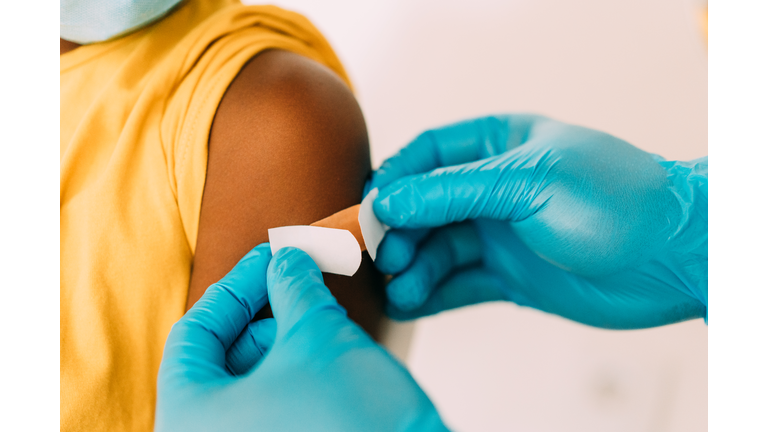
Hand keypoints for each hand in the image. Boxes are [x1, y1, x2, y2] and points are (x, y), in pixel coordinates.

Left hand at [156, 244, 446, 431]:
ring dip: (282, 343)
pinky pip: (269, 407)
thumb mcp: (317, 335)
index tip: (267, 258)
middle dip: (263, 315)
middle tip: (296, 281)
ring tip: (318, 319)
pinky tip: (324, 353)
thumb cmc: (354, 422)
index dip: (236, 286)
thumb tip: (288, 261)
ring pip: (248, 383)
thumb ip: (292, 287)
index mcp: (190, 416)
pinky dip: (292, 374)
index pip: (194, 333)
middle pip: (219, 359)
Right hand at [369, 114, 706, 328]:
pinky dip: (433, 294)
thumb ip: (452, 192)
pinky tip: (413, 303)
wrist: (674, 256)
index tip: (370, 210)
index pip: (427, 155)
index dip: (393, 180)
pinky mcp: (510, 276)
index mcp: (497, 145)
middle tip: (381, 258)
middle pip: (425, 206)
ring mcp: (501, 234)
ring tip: (399, 290)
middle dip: (398, 232)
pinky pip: (459, 284)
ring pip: (438, 249)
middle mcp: (493, 188)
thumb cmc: (613, 199)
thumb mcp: (525, 181)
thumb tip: (386, 202)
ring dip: (413, 269)